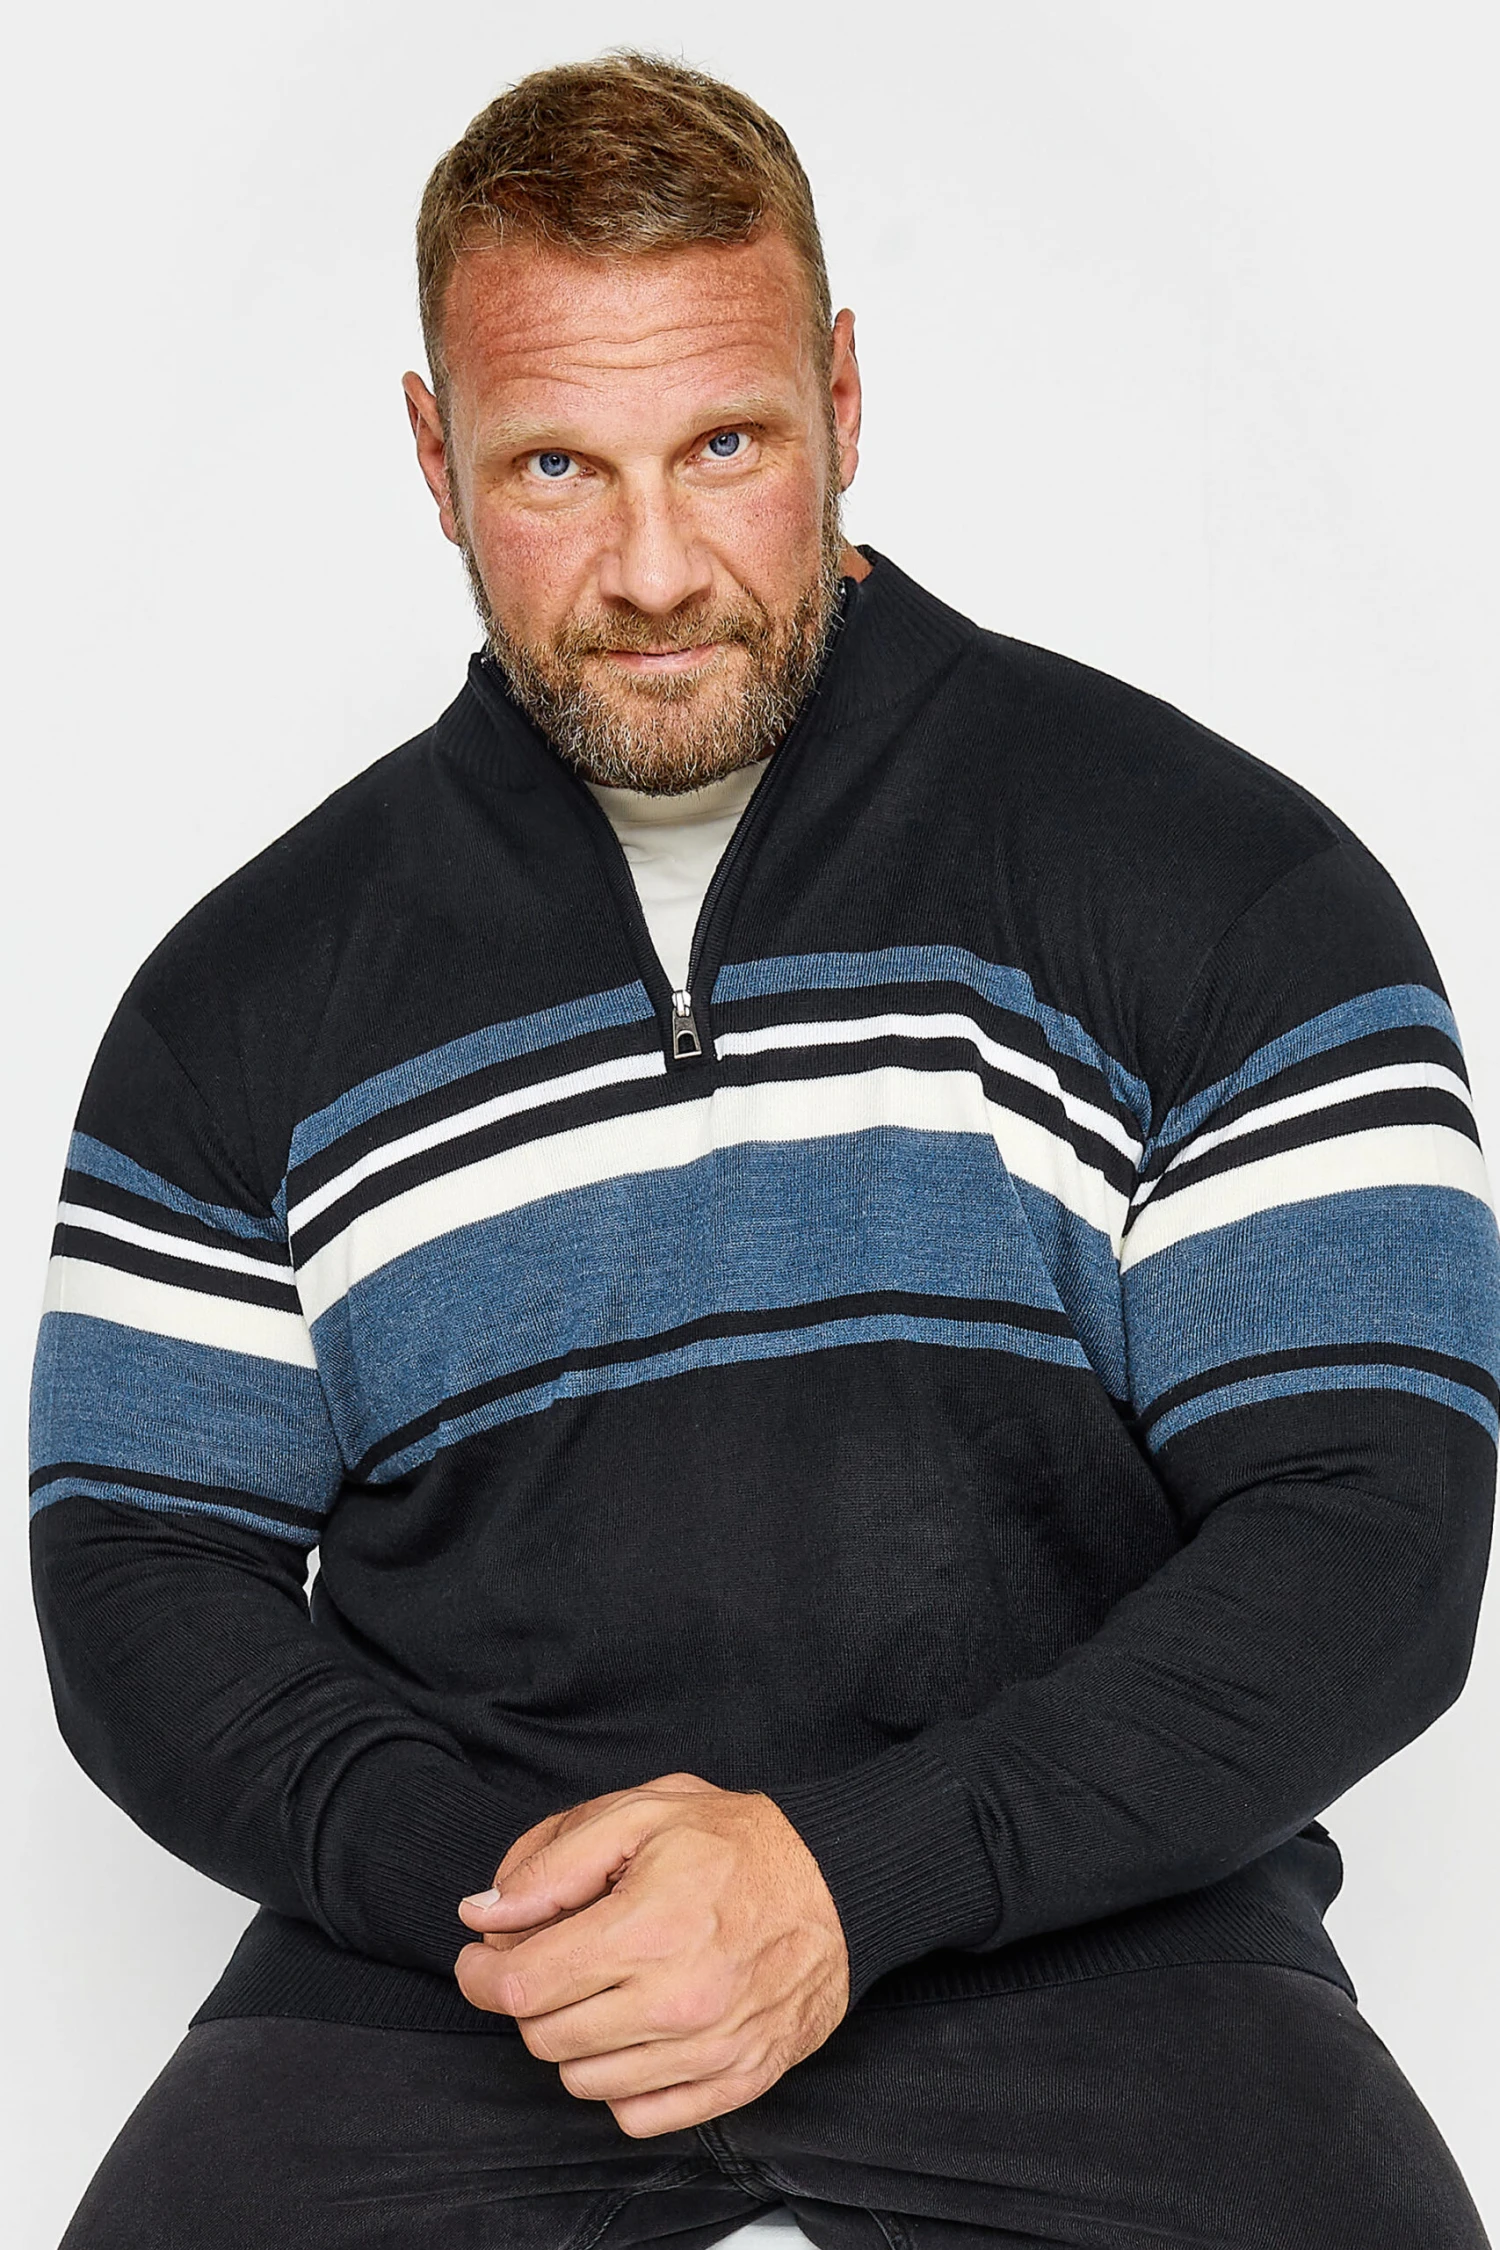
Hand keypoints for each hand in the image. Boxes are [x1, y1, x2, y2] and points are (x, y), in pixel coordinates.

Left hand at [454, 1771, 849, 2136]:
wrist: (840, 1881)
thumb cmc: (741, 1842)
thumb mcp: (642, 1814)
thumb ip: (554, 1864)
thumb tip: (485, 1914)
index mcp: (645, 1930)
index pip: (520, 1987)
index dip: (481, 1972)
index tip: (483, 1954)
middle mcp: (675, 2002)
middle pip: (544, 2037)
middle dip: (530, 1996)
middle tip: (550, 1957)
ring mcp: (708, 2051)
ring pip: (584, 2081)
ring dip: (574, 2037)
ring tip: (602, 1987)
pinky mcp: (736, 2081)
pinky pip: (639, 2115)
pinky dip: (622, 2083)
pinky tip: (636, 2030)